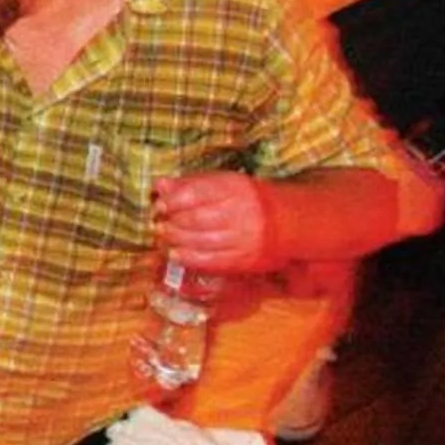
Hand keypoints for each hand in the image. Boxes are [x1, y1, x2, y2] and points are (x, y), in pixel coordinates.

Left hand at [154, 172, 283, 273]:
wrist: (285, 222)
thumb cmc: (246, 199)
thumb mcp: (223, 183)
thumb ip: (190, 184)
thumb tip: (159, 185)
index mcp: (235, 188)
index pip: (196, 194)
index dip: (173, 201)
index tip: (159, 205)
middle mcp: (242, 213)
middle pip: (196, 219)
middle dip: (172, 223)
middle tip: (158, 224)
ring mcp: (245, 239)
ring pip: (202, 241)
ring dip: (176, 241)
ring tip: (163, 237)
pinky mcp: (245, 260)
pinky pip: (212, 261)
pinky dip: (189, 258)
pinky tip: (175, 254)